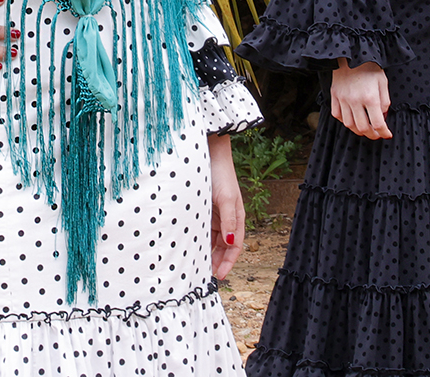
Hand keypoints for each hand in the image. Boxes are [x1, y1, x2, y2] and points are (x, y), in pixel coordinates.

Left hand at [208, 133, 244, 279]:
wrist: (210, 153)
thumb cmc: (221, 174)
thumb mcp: (226, 198)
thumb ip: (229, 221)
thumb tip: (230, 242)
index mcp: (237, 218)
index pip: (235, 246)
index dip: (229, 262)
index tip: (219, 276)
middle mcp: (227, 218)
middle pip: (224, 245)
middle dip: (218, 260)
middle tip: (205, 274)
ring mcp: (216, 213)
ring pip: (213, 238)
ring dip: (208, 250)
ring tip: (197, 263)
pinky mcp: (205, 208)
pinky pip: (203, 228)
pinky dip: (200, 238)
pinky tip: (191, 245)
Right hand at [331, 58, 391, 139]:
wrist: (351, 54)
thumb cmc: (369, 67)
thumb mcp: (383, 83)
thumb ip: (385, 102)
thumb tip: (383, 117)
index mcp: (370, 97)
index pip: (378, 124)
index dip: (384, 132)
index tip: (387, 134)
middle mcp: (355, 100)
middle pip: (362, 128)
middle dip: (372, 135)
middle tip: (377, 134)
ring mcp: (342, 98)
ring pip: (349, 124)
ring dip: (358, 130)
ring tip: (365, 129)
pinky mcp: (334, 95)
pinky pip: (337, 115)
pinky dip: (344, 121)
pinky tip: (351, 119)